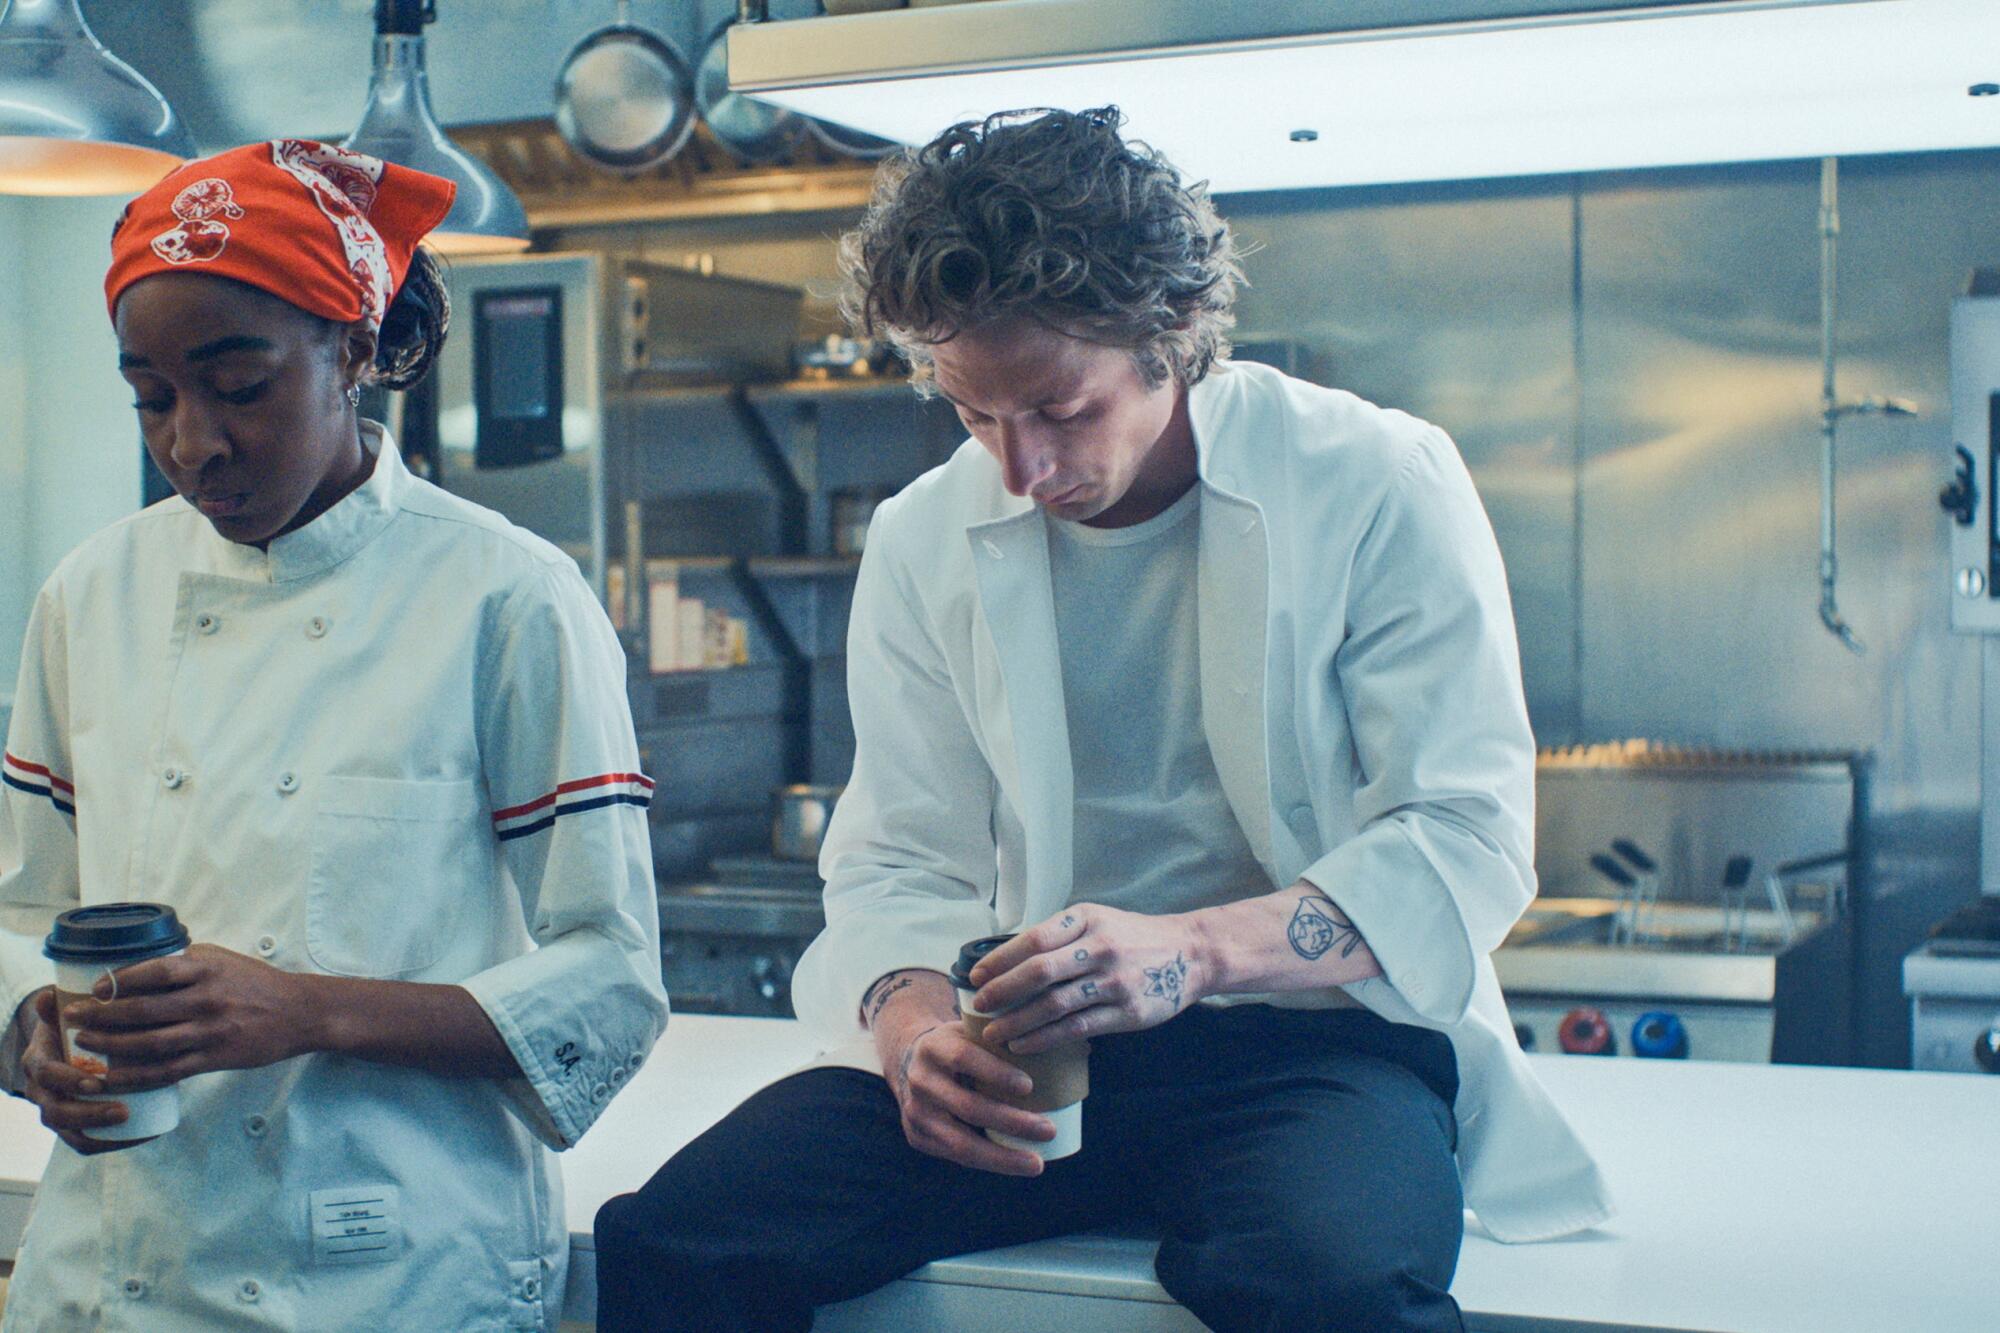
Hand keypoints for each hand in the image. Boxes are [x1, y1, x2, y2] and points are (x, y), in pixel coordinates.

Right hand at [17, 989, 147, 1153]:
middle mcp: (41, 1090)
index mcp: (38, 1061)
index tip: (97, 1082)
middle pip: (55, 1112)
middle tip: (123, 1110)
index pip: (46, 1076)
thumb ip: (58, 1005)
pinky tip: (140, 1137)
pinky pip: (85, 1143)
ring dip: (99, 1132)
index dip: (68, 1081)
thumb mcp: (66, 1012)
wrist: (68, 1043)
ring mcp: (55, 1109)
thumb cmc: (74, 1024)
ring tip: (131, 1124)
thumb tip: (49, 995)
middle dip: (88, 1114)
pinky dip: (109, 1144)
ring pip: (68, 1131)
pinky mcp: (73, 1125)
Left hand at [60, 943, 317, 1092]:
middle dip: (101, 1015)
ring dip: (110, 1044)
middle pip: (142, 1010)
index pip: (153, 972)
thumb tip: (138, 968)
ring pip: (148, 1042)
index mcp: (207, 969)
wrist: (298, 1012)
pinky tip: (111, 1076)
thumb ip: (185, 962)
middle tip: (74, 1017)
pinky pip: (166, 1070)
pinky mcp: (214, 1058)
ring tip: (85, 1043)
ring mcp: (210, 1031)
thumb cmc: (256, 983)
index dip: (118, 981)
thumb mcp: (223, 960)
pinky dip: (134, 1075)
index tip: (94, 988)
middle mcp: (207, 999)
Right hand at [866, 971, 1051, 1176]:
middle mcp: (920, 1080)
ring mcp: (915, 1113)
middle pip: (967, 1107)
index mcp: (933, 1047)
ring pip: (960, 1142)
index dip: (995, 1072)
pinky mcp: (917, 1137)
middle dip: (1011, 1122)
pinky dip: (988, 1162)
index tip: (1030, 1086)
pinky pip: (956, 1156)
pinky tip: (1015, 1165)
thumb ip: (1005, 1037)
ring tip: (1037, 1164)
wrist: (909, 1063)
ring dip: (1002, 1156)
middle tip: (1049, 1130)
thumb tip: (1079, 1047)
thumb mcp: (970, 1032)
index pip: (963, 1058)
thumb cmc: (959, 1046)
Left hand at [970, 903, 1203, 1054]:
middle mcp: (1100, 947)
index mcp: (1087, 919)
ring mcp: (1114, 981)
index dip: (1000, 959)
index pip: (1034, 939)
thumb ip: (1060, 936)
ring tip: (994, 1032)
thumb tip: (1008, 961)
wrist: (1190, 954)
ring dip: (1017, 1022)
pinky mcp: (1126, 1012)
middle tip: (979, 1006)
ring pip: (1054, 1005)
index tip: (976, 975)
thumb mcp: (1098, 921)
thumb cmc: (1133, 937)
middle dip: (1002, 991)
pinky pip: (1075, 1028)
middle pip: (1039, 972)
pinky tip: (1023, 1045)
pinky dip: (1044, 1038)